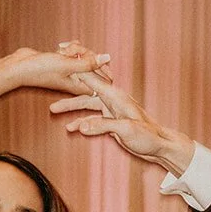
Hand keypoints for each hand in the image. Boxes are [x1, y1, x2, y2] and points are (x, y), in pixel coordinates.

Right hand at [3, 44, 112, 95]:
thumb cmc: (41, 70)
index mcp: (81, 86)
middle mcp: (77, 80)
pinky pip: (74, 51)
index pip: (103, 79)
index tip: (91, 59)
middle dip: (83, 53)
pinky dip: (67, 48)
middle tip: (70, 53)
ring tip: (61, 51)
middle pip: (93, 63)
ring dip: (73, 49)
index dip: (101, 67)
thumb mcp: (68, 65)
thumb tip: (107, 58)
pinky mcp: (64, 62)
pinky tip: (59, 48)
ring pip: (83, 54)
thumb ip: (88, 63)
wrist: (21, 66)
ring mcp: (71, 71)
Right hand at [49, 75, 194, 172]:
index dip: (77, 73)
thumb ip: (104, 126)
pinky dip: (82, 123)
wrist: (160, 146)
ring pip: (87, 106)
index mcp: (116, 96)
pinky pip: (93, 120)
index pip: (92, 81)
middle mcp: (112, 100)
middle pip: (85, 93)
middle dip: (67, 95)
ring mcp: (112, 110)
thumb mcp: (125, 130)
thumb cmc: (148, 136)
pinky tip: (72, 128)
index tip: (63, 65)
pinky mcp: (113, 121)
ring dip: (71, 109)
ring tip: (54, 110)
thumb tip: (83, 127)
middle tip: (50, 96)